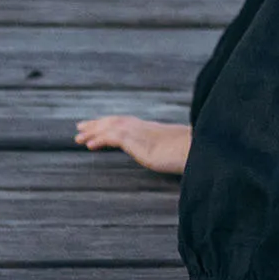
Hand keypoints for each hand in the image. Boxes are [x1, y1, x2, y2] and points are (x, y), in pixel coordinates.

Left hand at [74, 115, 190, 174]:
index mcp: (154, 130)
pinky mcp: (137, 140)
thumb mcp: (182, 152)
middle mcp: (145, 127)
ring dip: (93, 131)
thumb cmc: (195, 153)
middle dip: (97, 123)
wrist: (200, 148)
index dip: (113, 123)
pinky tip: (89, 145)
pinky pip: (113, 137)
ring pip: (111, 127)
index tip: (100, 125)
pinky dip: (99, 139)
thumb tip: (179, 159)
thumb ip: (174, 152)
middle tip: (81, 127)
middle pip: (116, 121)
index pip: (128, 122)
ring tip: (78, 136)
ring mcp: (140, 132)